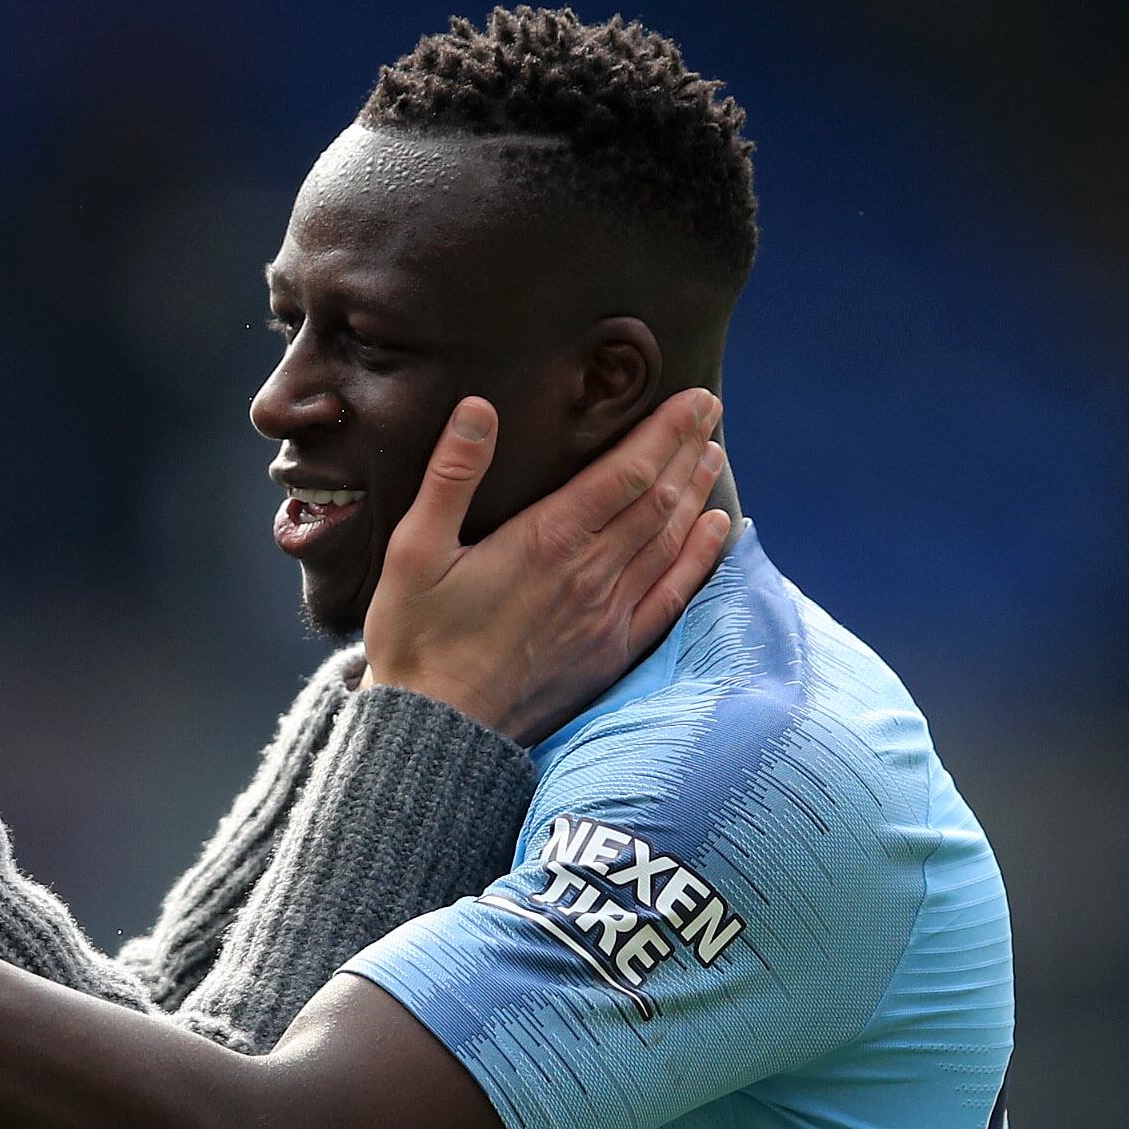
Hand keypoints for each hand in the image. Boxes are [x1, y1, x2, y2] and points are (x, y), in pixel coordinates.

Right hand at [362, 389, 731, 744]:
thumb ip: (450, 477)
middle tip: (709, 411)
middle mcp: (590, 574)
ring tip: (711, 454)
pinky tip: (715, 530)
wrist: (438, 730)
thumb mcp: (413, 551)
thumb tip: (477, 409)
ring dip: (695, 492)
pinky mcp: (611, 652)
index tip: (692, 398)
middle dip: (686, 449)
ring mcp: (607, 615)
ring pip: (670, 540)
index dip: (665, 430)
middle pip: (658, 499)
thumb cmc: (415, 638)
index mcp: (546, 541)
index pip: (627, 472)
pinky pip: (672, 595)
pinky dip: (699, 556)